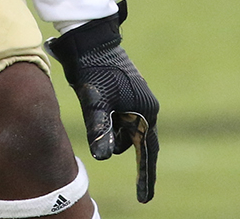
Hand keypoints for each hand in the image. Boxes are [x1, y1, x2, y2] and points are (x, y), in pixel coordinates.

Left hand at [45, 2, 159, 202]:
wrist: (91, 40)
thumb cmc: (94, 70)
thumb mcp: (94, 102)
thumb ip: (99, 129)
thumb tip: (102, 158)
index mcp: (145, 111)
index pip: (148, 152)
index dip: (146, 177)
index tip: (145, 199)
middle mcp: (146, 107)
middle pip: (137, 144)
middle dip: (127, 153)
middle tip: (130, 174)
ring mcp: (138, 100)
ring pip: (126, 131)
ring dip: (114, 134)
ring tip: (95, 112)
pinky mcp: (127, 93)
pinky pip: (122, 119)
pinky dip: (111, 124)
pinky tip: (99, 113)